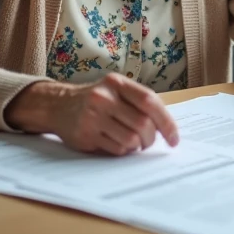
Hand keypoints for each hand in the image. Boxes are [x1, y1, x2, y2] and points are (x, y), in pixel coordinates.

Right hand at [6, 73, 178, 155]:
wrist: (58, 105)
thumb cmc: (96, 99)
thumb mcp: (115, 90)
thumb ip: (138, 102)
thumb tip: (166, 126)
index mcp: (117, 82)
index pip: (149, 101)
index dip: (166, 122)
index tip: (174, 138)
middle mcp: (104, 97)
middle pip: (142, 124)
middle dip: (151, 138)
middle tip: (149, 142)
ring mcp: (93, 116)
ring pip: (130, 139)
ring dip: (137, 146)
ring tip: (133, 143)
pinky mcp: (86, 135)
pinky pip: (116, 149)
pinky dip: (123, 150)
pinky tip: (118, 143)